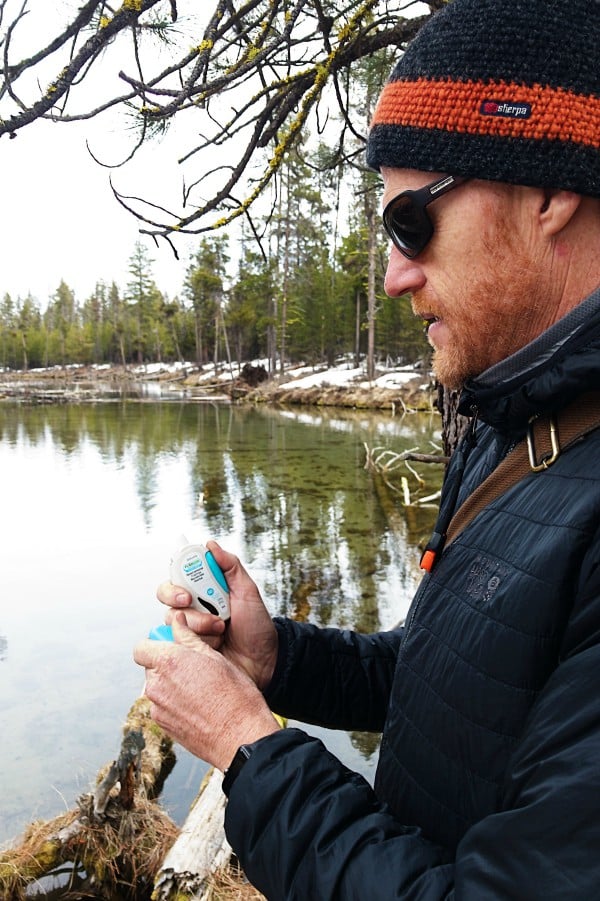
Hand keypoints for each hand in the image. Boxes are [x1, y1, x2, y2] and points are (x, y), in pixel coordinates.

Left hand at [134, 613, 279, 769]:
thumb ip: (188, 637)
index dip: (155, 644)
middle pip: (151, 667)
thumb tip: (177, 622)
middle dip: (166, 664)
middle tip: (193, 666)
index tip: (171, 645)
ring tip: (200, 688)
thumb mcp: (215, 657)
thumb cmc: (234, 696)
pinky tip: (198, 705)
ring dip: (171, 684)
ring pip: (158, 687)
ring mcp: (158, 708)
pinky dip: (175, 703)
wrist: (241, 736)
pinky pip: (163, 706)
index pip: (142, 647)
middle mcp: (157, 685)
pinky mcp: (163, 726)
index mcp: (168, 662)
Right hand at [157, 540, 278, 690]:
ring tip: (221, 630)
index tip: (187, 591)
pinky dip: (193, 643)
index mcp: (205, 590)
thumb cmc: (256, 626)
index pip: (178, 576)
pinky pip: (176, 643)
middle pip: (166, 597)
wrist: (263, 661)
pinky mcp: (187, 650)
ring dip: (197, 625)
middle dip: (178, 602)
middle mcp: (192, 607)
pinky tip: (212, 646)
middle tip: (192, 605)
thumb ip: (230, 566)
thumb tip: (211, 544)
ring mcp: (188, 629)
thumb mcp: (248, 592)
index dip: (176, 581)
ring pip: (173, 620)